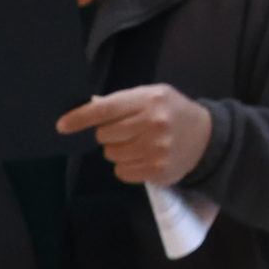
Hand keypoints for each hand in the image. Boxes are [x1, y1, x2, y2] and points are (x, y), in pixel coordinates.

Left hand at [56, 84, 213, 187]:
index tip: (62, 125)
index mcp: (150, 100)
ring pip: (111, 155)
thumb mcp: (153, 96)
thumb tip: (87, 108)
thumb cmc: (173, 112)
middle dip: (108, 135)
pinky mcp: (157, 170)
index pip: (106, 109)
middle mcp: (153, 123)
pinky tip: (143, 157)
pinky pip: (122, 172)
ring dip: (118, 151)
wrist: (207, 136)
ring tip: (138, 144)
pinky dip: (127, 166)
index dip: (81, 117)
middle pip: (105, 135)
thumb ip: (123, 101)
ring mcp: (156, 149)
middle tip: (126, 131)